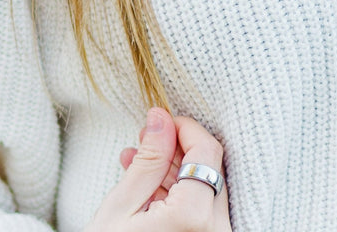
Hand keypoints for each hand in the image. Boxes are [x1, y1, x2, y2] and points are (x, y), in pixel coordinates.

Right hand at [87, 106, 230, 229]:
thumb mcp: (121, 207)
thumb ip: (148, 160)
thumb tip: (161, 117)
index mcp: (193, 218)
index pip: (207, 150)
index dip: (184, 127)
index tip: (159, 122)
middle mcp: (215, 231)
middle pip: (210, 168)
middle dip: (177, 150)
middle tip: (143, 143)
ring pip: (207, 190)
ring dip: (176, 172)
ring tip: (136, 166)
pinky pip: (203, 212)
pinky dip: (181, 196)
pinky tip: (148, 192)